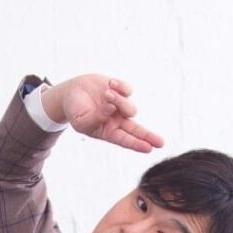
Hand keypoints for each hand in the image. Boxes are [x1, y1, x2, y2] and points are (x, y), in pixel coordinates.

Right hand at [41, 74, 163, 152]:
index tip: (149, 149)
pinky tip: (110, 84)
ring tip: (106, 94)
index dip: (137, 144)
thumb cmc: (75, 111)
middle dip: (148, 136)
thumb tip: (112, 109)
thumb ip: (95, 119)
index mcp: (108, 132)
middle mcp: (117, 121)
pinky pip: (128, 90)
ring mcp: (120, 106)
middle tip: (161, 143)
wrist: (72, 92)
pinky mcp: (121, 91)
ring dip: (120, 101)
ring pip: (130, 108)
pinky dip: (120, 87)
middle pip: (136, 130)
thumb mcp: (80, 121)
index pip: (125, 140)